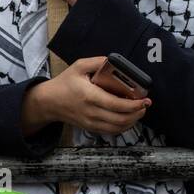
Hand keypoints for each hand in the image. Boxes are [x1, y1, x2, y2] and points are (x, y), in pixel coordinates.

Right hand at [22, 56, 150, 136]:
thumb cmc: (64, 83)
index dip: (134, 105)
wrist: (48, 102)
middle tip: (145, 105)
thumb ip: (98, 61)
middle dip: (137, 113)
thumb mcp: (79, 66)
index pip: (116, 105)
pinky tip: (129, 119)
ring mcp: (90, 122)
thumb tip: (115, 61)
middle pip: (120, 119)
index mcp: (90, 96)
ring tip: (140, 111)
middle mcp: (91, 112)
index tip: (145, 99)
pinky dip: (123, 127)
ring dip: (132, 121)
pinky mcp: (90, 128)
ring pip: (117, 128)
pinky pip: (110, 132)